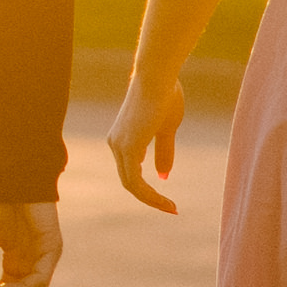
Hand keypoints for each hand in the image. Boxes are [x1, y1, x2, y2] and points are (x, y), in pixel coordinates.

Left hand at [106, 71, 190, 214]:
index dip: (148, 188)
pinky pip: (135, 181)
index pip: (131, 171)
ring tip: (170, 208)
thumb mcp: (166, 129)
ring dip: (152, 200)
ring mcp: (119, 145)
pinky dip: (150, 194)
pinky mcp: (127, 147)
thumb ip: (163, 151)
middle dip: (150, 198)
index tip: (167, 200)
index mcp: (122, 138)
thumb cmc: (164, 96)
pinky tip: (165, 201)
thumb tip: (163, 175)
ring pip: (131, 184)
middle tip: (170, 208)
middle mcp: (115, 143)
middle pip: (129, 181)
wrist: (158, 77)